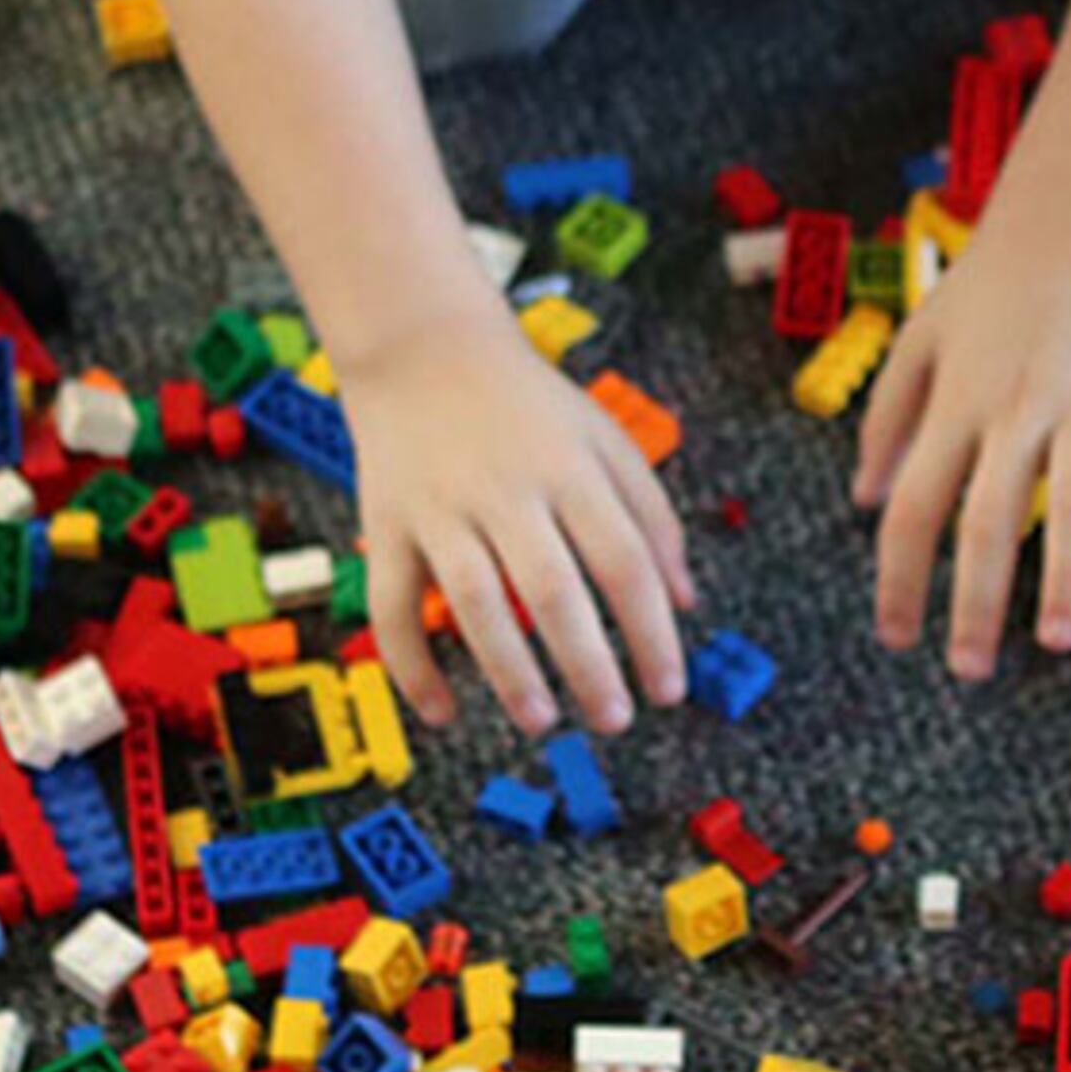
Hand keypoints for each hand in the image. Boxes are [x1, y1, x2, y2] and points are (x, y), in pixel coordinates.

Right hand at [349, 307, 695, 732]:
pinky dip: (412, 664)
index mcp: (573, 470)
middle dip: (588, 664)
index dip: (651, 631)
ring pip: (474, 601)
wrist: (423, 349)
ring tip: (543, 722)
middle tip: (615, 721)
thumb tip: (684, 604)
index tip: (670, 688)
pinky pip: (393, 604)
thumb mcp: (606, 442)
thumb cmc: (529, 407)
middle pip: (553, 589)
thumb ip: (651, 518)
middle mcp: (507, 491)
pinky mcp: (386, 525)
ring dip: (509, 671)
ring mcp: (442, 509)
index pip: (624, 561)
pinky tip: (443, 712)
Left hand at [855, 183, 1070, 676]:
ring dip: (1066, 577)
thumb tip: (865, 498)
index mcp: (957, 401)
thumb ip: (887, 416)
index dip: (900, 579)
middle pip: (986, 518)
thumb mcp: (923, 336)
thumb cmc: (998, 277)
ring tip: (1058, 639)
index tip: (898, 637)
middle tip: (968, 669)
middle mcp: (1016, 406)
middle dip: (974, 602)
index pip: (914, 506)